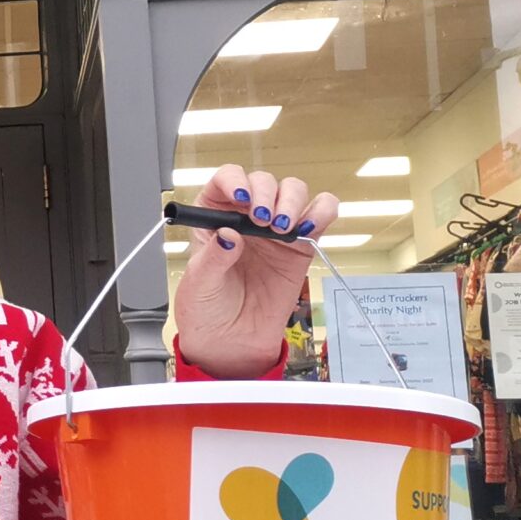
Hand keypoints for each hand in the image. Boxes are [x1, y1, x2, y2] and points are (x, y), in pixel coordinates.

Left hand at [171, 166, 338, 377]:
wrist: (230, 340)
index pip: (226, 179)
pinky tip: (308, 228)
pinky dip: (322, 212)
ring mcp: (275, 228)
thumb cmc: (206, 307)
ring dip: (292, 202)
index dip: (235, 180)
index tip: (241, 197)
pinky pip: (320, 215)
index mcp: (214, 215)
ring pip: (294, 191)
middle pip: (265, 181)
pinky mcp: (301, 245)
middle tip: (262, 221)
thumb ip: (213, 258)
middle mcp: (246, 215)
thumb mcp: (198, 283)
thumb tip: (228, 235)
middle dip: (267, 193)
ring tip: (281, 229)